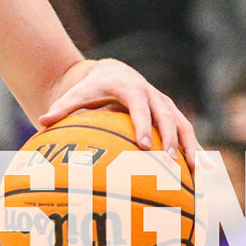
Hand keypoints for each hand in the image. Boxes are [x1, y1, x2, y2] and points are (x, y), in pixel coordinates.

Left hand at [37, 58, 201, 161]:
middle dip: (170, 139)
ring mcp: (166, 105)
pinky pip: (188, 133)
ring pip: (183, 125)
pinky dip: (196, 150)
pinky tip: (204, 172)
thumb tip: (41, 121)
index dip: (144, 125)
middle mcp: (153, 96)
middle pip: (166, 117)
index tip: (144, 145)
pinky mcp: (172, 115)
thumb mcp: (76, 94)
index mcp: (131, 89)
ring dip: (191, 146)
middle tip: (169, 161)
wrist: (114, 73)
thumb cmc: (92, 89)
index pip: (139, 107)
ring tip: (196, 170)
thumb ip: (61, 108)